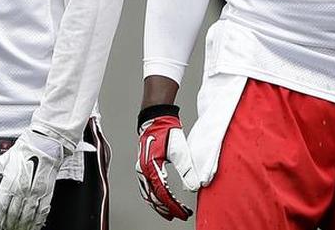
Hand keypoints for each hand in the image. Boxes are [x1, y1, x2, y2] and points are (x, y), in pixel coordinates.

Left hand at [0, 130, 68, 229]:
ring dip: (21, 226)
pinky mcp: (47, 194)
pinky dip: (37, 222)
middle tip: (6, 229)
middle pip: (13, 215)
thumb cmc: (23, 151)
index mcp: (9, 183)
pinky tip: (33, 226)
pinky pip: (42, 213)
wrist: (44, 144)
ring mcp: (35, 193)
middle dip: (8, 225)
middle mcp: (22, 190)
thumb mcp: (1, 162)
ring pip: (27, 217)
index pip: (0, 207)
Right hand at [135, 104, 197, 220]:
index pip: (162, 193)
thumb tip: (193, 187)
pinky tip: (161, 199)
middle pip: (153, 197)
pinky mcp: (144, 167)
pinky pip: (146, 187)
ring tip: (170, 212)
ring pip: (148, 193)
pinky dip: (153, 196)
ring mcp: (141, 169)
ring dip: (159, 204)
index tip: (183, 213)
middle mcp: (143, 170)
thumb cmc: (167, 132)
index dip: (173, 206)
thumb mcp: (180, 151)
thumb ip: (186, 170)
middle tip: (179, 215)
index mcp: (150, 167)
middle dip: (166, 209)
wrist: (156, 119)